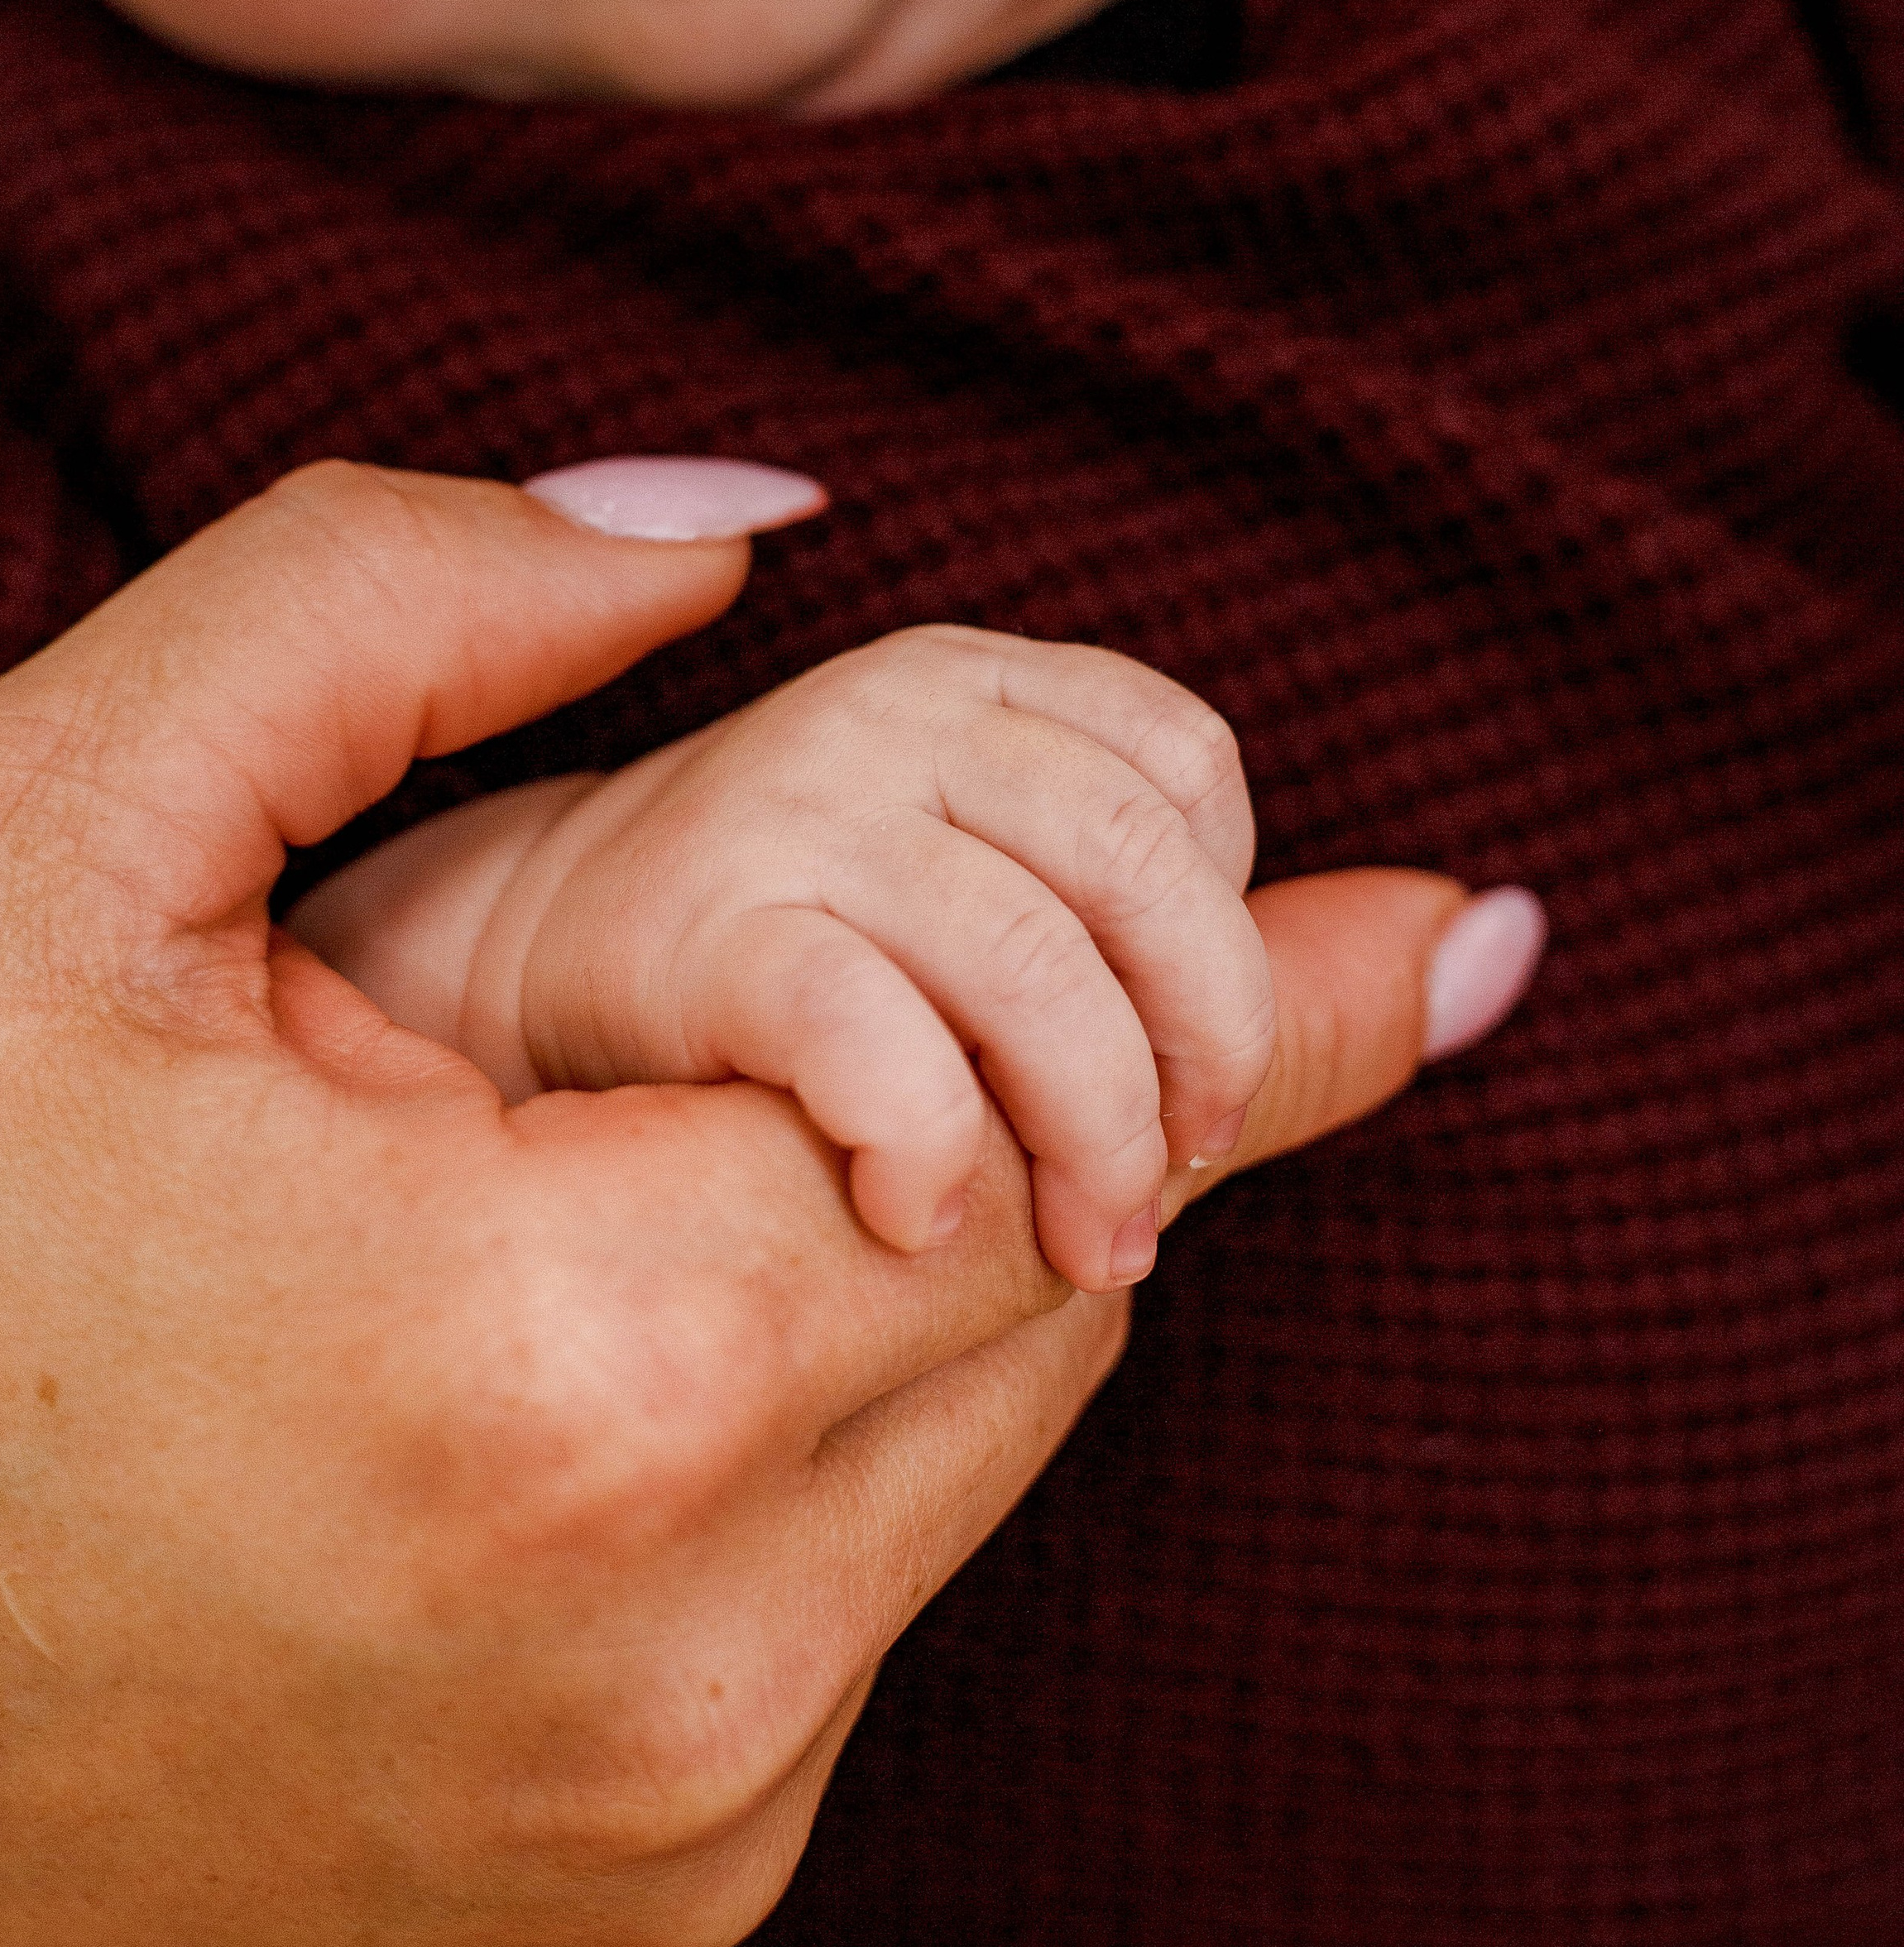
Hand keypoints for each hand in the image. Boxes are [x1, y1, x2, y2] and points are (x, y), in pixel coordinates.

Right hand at [0, 465, 1527, 1946]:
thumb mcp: (52, 838)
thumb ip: (396, 601)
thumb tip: (733, 532)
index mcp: (568, 1358)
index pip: (1044, 1119)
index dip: (1215, 994)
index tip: (1443, 930)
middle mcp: (684, 1642)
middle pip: (1050, 1284)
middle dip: (1030, 1103)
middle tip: (982, 1000)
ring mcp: (684, 1806)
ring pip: (978, 1443)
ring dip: (914, 1268)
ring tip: (693, 1159)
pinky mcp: (660, 1889)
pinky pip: (865, 1594)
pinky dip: (822, 1443)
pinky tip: (617, 1360)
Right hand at [301, 624, 1280, 1294]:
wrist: (443, 1061)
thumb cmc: (746, 1020)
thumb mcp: (1008, 955)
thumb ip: (1240, 964)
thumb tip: (1503, 936)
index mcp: (966, 687)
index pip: (1188, 771)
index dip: (1209, 934)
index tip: (1151, 1074)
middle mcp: (888, 710)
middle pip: (1141, 866)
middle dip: (1188, 1058)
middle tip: (1137, 1208)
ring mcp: (786, 811)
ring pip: (1039, 973)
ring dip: (1079, 1147)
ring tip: (1054, 1258)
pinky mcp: (691, 964)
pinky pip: (881, 1045)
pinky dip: (931, 1149)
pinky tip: (904, 1219)